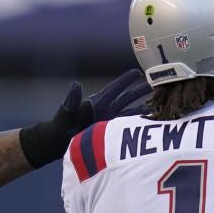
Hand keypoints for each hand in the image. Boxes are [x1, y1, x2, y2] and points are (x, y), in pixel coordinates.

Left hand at [19, 69, 150, 167]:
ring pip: (129, 112)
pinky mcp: (108, 131)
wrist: (57, 140)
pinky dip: (136, 123)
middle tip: (154, 84)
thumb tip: (75, 85)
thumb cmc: (60, 125)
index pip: (114, 89)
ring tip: (156, 103)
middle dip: (139, 91)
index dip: (125, 80)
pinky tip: (147, 122)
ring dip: (142, 107)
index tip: (137, 72)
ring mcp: (107, 120)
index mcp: (96, 102)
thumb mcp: (66, 112)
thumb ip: (71, 100)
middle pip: (126, 98)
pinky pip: (125, 126)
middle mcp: (104, 109)